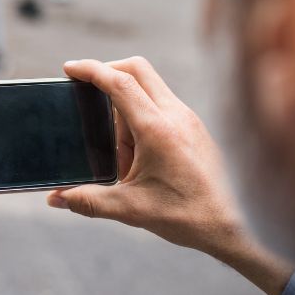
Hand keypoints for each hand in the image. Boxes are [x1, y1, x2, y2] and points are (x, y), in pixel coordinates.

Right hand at [46, 58, 294, 294]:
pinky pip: (162, 105)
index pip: (120, 82)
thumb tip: (56, 198)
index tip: (70, 68)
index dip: (91, 70)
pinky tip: (139, 154)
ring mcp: (189, 118)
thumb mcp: (132, 210)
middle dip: (108, 72)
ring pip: (150, 88)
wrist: (238, 227)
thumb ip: (89, 201)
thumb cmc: (189, 216)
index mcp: (157, 129)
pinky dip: (143, 116)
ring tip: (120, 151)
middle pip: (137, 69)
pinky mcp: (195, 127)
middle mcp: (176, 115)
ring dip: (126, 104)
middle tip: (87, 93)